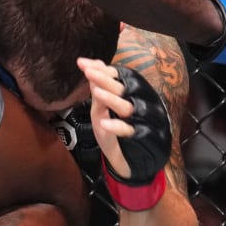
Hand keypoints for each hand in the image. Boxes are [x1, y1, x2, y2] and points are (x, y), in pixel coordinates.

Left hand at [78, 57, 171, 184]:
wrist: (129, 162)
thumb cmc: (114, 134)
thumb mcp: (101, 110)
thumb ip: (98, 90)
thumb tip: (92, 66)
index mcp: (132, 93)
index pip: (119, 76)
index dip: (102, 70)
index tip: (82, 64)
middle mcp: (140, 103)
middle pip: (123, 88)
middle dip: (105, 79)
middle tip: (88, 72)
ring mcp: (142, 120)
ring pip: (128, 107)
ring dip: (111, 99)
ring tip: (96, 92)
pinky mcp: (142, 138)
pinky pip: (130, 130)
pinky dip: (117, 126)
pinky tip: (104, 123)